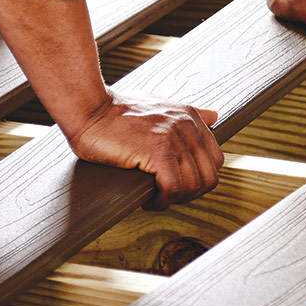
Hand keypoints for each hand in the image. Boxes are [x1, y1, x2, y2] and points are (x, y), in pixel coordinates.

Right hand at [65, 89, 223, 209]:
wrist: (89, 108)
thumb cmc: (115, 111)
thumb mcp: (159, 105)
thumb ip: (189, 113)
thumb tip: (215, 115)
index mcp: (190, 117)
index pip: (216, 160)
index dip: (199, 180)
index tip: (178, 186)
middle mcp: (187, 126)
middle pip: (208, 176)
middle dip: (190, 194)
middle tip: (167, 196)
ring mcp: (174, 139)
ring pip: (192, 186)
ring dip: (175, 200)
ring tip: (156, 198)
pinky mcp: (157, 152)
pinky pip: (173, 188)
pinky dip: (162, 201)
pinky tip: (149, 200)